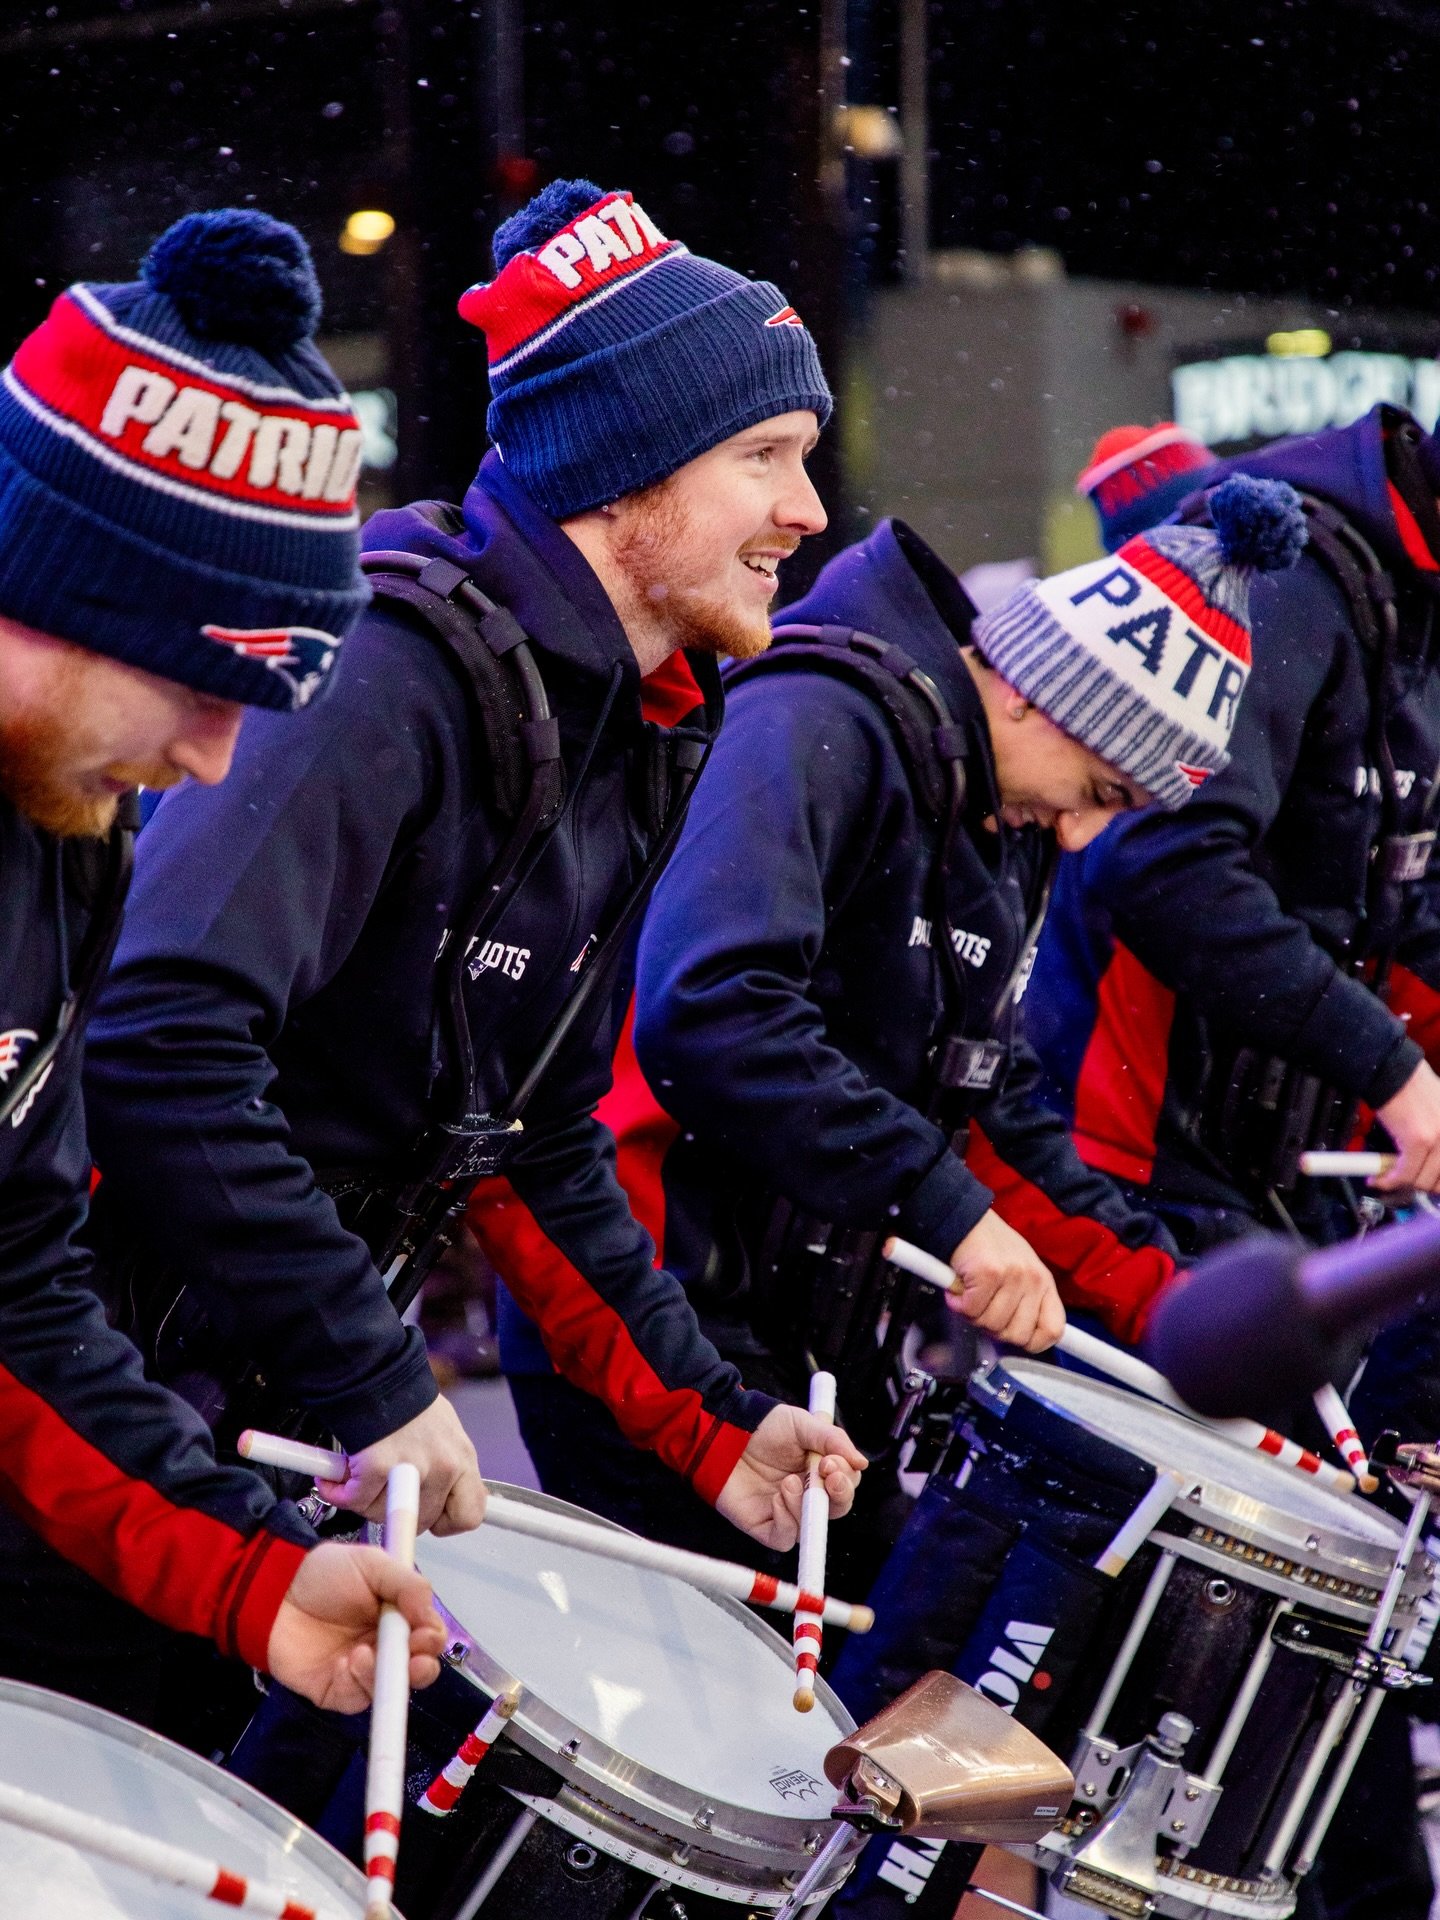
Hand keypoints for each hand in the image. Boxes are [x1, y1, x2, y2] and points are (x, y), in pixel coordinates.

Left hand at [266, 1541, 446, 1713]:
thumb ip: (407, 1584)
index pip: (428, 1635)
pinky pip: (356, 1699)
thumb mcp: (371, 1564)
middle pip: (416, 1670)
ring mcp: (361, 1671)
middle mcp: (384, 1647)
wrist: (273, 1591)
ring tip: (361, 1654)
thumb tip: (430, 1614)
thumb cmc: (324, 1574)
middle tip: (414, 1660)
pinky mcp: (335, 1690)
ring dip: (383, 1675)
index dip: (432, 1639)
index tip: (425, 1635)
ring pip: (388, 1688)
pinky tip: (345, 1664)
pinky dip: (356, 1685)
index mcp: (399, 1616)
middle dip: (421, 1668)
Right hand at [322, 1397, 487, 1535]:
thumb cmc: (406, 1401)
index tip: (430, 1516)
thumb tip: (439, 1498)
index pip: (470, 1514)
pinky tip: (338, 1478)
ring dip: (366, 1501)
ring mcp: (412, 1468)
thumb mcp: (444, 1434)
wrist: (377, 1373)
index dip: (446, 1522)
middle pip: (423, 1522)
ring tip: (363, 1477)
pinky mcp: (377, 1467)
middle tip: (384, 1492)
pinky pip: (356, 1500)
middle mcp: (443, 1466)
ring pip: (386, 1515)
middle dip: (398, 1514)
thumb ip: (445, 1467)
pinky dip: (340, 1492)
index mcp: (462, 1458)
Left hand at [714, 1404, 867, 1550]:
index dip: (845, 1478)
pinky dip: (786, 1520)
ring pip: (812, 1525)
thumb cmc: (763, 1427)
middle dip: (838, 1494)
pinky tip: (777, 1498)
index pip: (846, 1484)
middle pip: (837, 1508)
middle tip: (828, 1475)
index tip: (832, 1463)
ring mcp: (787, 1511)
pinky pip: (785, 1537)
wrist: (724, 1432)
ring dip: (805, 1504)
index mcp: (820, 1470)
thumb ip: (832, 1440)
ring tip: (788, 1481)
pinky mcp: (765, 1525)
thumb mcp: (802, 1423)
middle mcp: (807, 1494)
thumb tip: (861, 1463)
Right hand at [947, 1210, 1064, 1351]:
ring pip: (991, 1325)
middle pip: (1017, 1335)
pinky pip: (971, 1310)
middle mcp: (1033, 1280)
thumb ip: (1025, 1302)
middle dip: (994, 1328)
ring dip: (973, 1314)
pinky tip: (958, 1287)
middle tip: (982, 1309)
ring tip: (970, 1293)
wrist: (965, 1218)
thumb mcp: (1020, 1272)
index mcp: (1044, 1282)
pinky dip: (958, 1303)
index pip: (1053, 1329)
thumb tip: (1020, 1338)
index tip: (1016, 1339)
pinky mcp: (989, 1273)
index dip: (1033, 1343)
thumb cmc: (990, 1247)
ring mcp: (1013, 1276)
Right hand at [1375, 1060, 1439, 1191]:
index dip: (1436, 1182)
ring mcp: (1439, 1139)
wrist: (1393, 1071)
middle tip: (1405, 1182)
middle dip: (1421, 1185)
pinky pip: (1405, 1173)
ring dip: (1403, 1184)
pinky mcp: (1419, 1141)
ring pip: (1423, 1181)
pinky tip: (1380, 1178)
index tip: (1427, 1184)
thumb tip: (1432, 1168)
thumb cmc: (1413, 1089)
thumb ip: (1438, 1141)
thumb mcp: (1438, 1115)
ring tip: (1388, 1177)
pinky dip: (1390, 1180)